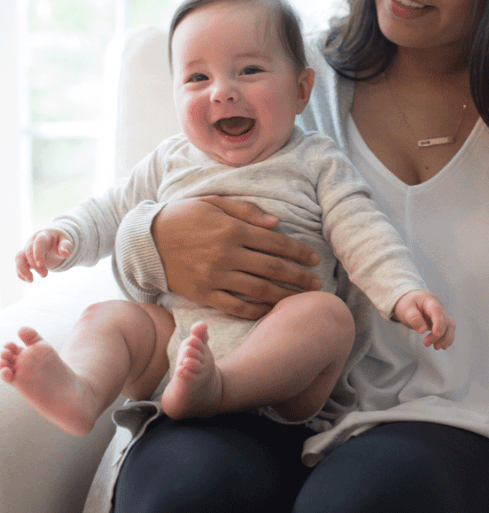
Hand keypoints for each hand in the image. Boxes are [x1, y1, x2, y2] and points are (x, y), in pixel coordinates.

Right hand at [16, 229, 72, 281]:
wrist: (53, 241)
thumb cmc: (60, 241)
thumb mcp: (66, 241)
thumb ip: (66, 246)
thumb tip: (65, 254)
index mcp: (44, 236)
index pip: (38, 243)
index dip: (38, 253)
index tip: (40, 264)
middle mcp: (32, 241)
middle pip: (28, 252)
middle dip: (35, 266)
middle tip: (45, 275)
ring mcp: (26, 249)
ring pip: (19, 258)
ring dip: (23, 270)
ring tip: (31, 280)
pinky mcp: (24, 258)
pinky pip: (19, 265)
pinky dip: (21, 273)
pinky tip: (29, 280)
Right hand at [152, 196, 322, 319]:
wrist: (146, 241)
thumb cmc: (183, 216)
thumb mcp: (214, 202)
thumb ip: (247, 211)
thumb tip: (277, 223)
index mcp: (232, 230)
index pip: (275, 243)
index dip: (298, 252)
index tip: (314, 258)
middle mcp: (226, 255)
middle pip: (272, 269)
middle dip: (299, 276)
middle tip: (318, 282)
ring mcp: (215, 277)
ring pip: (258, 290)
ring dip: (284, 294)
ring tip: (302, 297)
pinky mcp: (204, 294)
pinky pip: (235, 306)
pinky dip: (256, 310)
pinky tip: (270, 310)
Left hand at [393, 290, 455, 349]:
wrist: (412, 300)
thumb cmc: (409, 303)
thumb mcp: (406, 309)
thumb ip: (414, 318)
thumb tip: (422, 330)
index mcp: (430, 301)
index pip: (437, 311)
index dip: (438, 323)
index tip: (435, 334)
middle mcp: (439, 307)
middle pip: (445, 321)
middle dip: (438, 335)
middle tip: (426, 344)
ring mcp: (442, 315)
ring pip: (450, 326)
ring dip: (445, 338)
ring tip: (436, 347)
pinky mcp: (442, 322)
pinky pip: (449, 330)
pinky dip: (447, 338)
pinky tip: (442, 346)